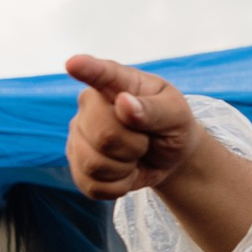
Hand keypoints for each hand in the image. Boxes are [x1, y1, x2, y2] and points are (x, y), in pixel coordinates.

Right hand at [65, 55, 200, 200]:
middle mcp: (89, 106)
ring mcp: (78, 136)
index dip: (86, 69)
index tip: (74, 64)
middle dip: (134, 146)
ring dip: (125, 169)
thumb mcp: (177, 114)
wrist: (170, 155)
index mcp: (116, 83)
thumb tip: (124, 103)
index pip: (100, 74)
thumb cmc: (172, 124)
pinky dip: (118, 187)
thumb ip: (154, 109)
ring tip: (135, 155)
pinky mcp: (77, 165)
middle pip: (103, 135)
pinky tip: (125, 172)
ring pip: (93, 164)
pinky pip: (92, 186)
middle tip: (145, 140)